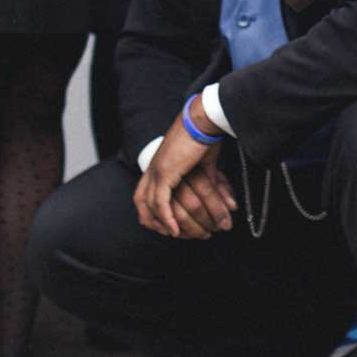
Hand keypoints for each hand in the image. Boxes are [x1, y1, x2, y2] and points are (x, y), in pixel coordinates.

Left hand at [134, 104, 237, 238]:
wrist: (203, 121)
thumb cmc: (205, 136)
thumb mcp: (204, 162)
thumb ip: (206, 176)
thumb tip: (216, 189)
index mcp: (160, 163)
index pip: (145, 191)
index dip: (153, 209)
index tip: (167, 223)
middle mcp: (153, 168)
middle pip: (140, 200)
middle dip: (150, 219)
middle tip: (166, 233)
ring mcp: (156, 170)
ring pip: (149, 204)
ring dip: (161, 223)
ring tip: (174, 235)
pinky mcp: (164, 172)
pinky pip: (160, 202)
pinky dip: (166, 218)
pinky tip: (174, 230)